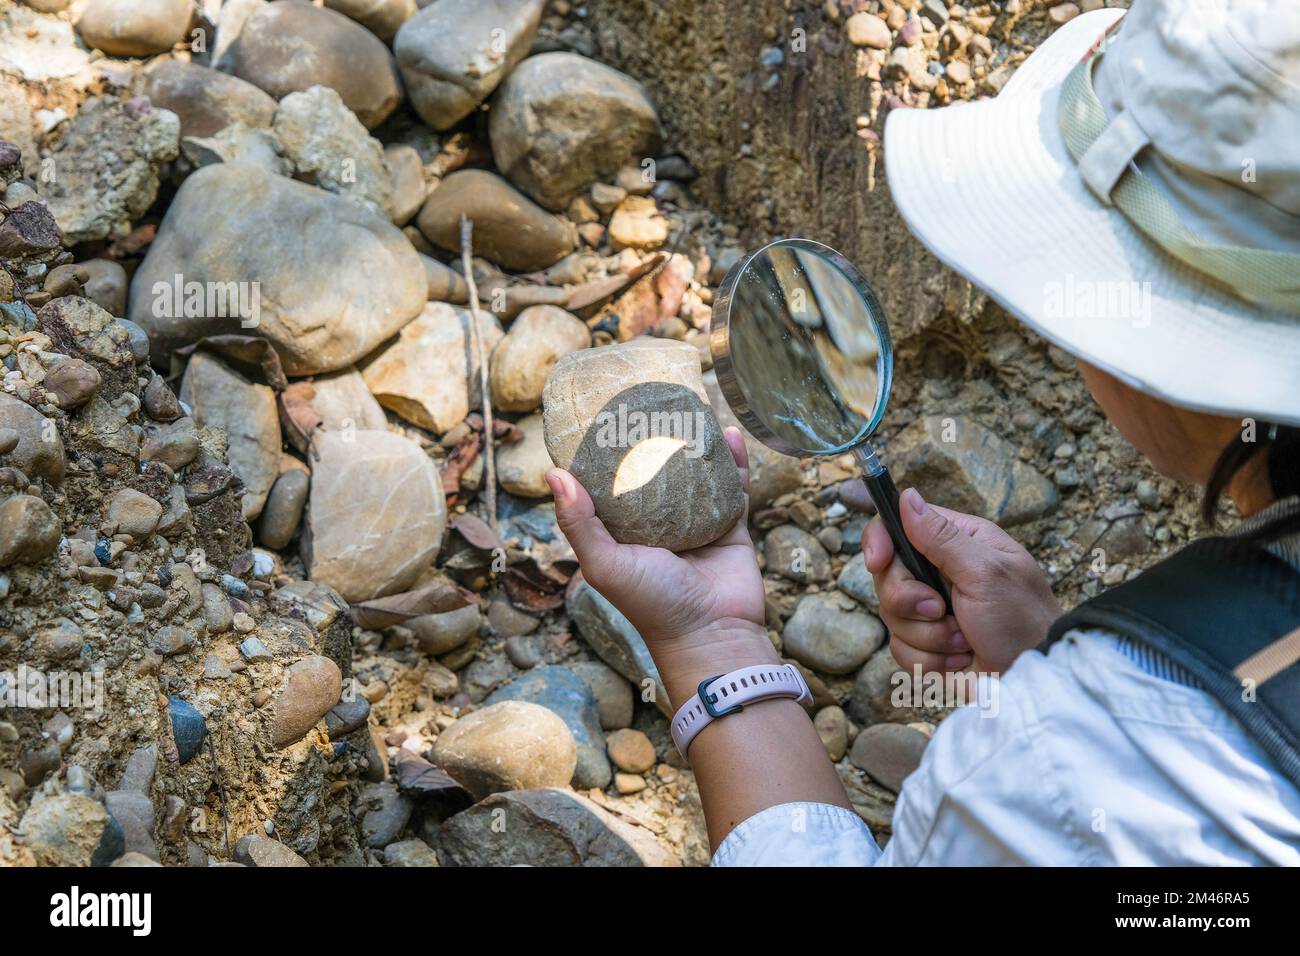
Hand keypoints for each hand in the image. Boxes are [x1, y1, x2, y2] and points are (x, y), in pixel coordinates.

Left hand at [547, 428, 776, 695]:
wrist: (713, 634)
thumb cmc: (651, 604)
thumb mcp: (604, 564)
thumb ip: (579, 522)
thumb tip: (554, 472)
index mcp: (624, 532)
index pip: (610, 484)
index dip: (608, 452)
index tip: (605, 415)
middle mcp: (658, 524)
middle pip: (656, 472)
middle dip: (656, 439)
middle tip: (653, 400)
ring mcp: (696, 523)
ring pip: (696, 473)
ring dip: (696, 442)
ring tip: (692, 408)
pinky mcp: (730, 526)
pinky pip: (732, 487)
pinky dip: (732, 460)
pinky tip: (728, 433)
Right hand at [863, 487, 1061, 674]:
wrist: (1034, 680)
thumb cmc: (1022, 619)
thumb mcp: (985, 571)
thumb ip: (942, 537)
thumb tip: (907, 497)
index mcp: (956, 543)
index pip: (897, 527)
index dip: (879, 542)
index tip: (878, 562)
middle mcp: (939, 572)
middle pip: (886, 576)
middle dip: (909, 601)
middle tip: (940, 610)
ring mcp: (930, 611)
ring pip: (891, 616)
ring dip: (928, 635)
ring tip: (963, 640)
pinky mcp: (926, 644)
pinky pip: (900, 649)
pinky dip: (930, 659)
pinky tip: (959, 659)